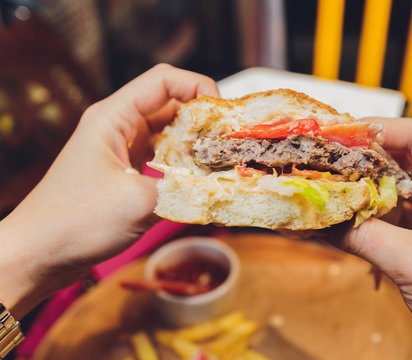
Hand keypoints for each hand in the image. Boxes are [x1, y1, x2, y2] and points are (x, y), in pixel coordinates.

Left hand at [0, 64, 218, 317]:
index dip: (198, 87)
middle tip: (228, 142)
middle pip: (170, 105)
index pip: (164, 80)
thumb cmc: (76, 222)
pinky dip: (181, 164)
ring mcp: (120, 149)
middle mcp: (118, 126)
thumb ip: (183, 189)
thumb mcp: (138, 203)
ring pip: (167, 133)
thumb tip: (221, 187)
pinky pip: (160, 157)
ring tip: (218, 161)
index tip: (222, 114)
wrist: (38, 254)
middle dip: (202, 120)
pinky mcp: (123, 171)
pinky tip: (197, 179)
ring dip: (193, 144)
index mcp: (113, 117)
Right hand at [324, 118, 411, 359]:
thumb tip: (326, 219)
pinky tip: (346, 225)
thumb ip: (364, 236)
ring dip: (365, 195)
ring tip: (331, 194)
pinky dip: (370, 223)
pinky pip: (395, 223)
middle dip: (364, 163)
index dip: (377, 130)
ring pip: (397, 194)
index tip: (340, 134)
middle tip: (327, 164)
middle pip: (404, 163)